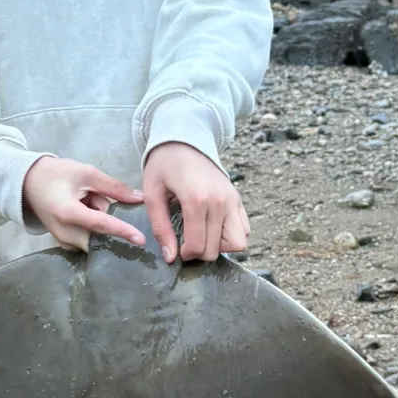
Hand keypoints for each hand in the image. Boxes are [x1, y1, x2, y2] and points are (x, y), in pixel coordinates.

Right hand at [22, 157, 145, 252]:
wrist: (28, 182)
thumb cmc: (56, 174)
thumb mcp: (86, 173)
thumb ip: (114, 187)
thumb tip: (139, 198)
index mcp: (68, 213)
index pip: (101, 224)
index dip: (123, 231)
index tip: (142, 239)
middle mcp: (65, 233)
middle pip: (100, 231)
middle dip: (104, 214)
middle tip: (89, 193)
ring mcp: (63, 241)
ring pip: (95, 234)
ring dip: (96, 217)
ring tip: (81, 198)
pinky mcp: (64, 243)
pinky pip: (87, 236)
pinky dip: (90, 223)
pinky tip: (78, 207)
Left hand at [142, 142, 249, 264]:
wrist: (185, 139)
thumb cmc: (164, 165)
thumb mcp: (152, 194)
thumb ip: (161, 227)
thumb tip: (170, 258)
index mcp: (196, 200)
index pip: (197, 246)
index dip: (185, 254)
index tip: (176, 249)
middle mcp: (219, 202)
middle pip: (216, 250)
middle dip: (200, 253)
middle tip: (187, 242)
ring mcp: (232, 200)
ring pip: (238, 243)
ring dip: (220, 246)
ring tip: (203, 235)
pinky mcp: (237, 198)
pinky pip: (244, 229)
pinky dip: (231, 234)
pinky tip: (213, 227)